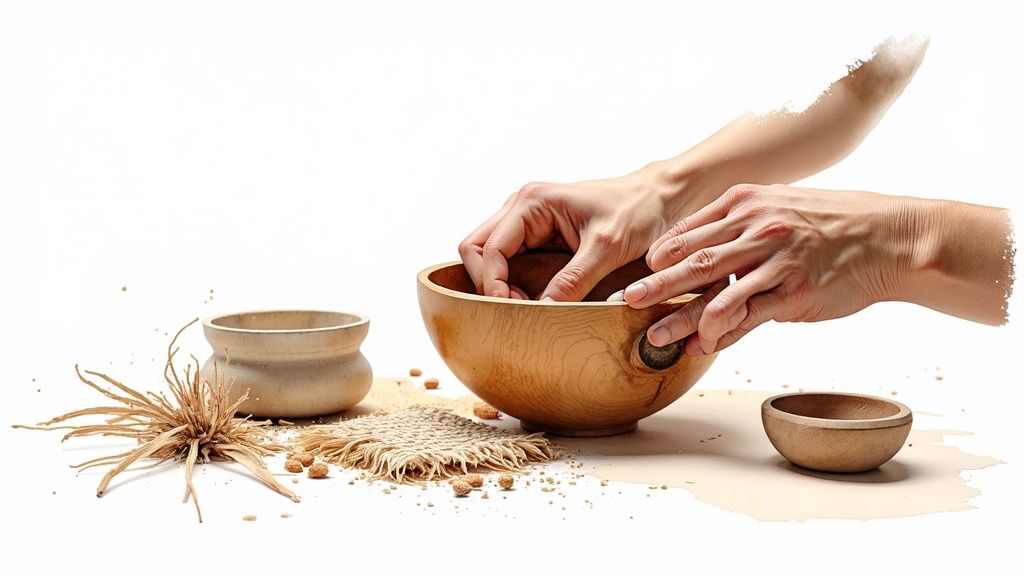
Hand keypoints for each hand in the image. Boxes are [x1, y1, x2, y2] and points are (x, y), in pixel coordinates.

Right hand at [459, 165, 685, 300]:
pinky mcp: (538, 235)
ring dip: (497, 283)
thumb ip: (574, 280)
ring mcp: (527, 221)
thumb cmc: (638, 211)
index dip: (492, 284)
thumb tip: (542, 312)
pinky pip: (508, 260)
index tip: (512, 310)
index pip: (486, 249)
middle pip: (475, 249)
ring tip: (524, 307)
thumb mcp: (608, 248)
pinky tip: (531, 300)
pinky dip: (511, 282)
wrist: (662, 198)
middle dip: (487, 282)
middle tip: (514, 310)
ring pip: (487, 255)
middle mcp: (522, 207)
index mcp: (532, 202)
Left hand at [624, 184, 910, 354]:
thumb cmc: (831, 224)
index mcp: (746, 204)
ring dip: (679, 318)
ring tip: (653, 337)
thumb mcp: (780, 206)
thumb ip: (740, 224)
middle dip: (655, 285)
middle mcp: (757, 229)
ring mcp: (775, 261)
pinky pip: (747, 317)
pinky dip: (720, 334)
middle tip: (626, 301)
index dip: (660, 255)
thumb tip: (704, 248)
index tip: (637, 272)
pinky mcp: (794, 293)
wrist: (887, 237)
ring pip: (715, 294)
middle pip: (693, 261)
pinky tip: (701, 347)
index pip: (690, 231)